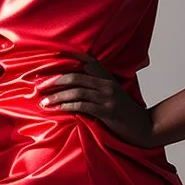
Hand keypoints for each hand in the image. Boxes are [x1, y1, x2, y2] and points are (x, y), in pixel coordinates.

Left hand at [37, 50, 152, 147]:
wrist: (145, 127)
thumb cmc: (126, 113)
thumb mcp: (114, 95)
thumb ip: (98, 88)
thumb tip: (74, 86)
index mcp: (107, 78)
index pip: (87, 60)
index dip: (69, 56)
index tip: (51, 57)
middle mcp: (107, 84)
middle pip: (76, 75)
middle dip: (55, 80)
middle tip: (39, 86)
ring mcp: (108, 97)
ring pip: (77, 91)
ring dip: (57, 96)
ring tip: (44, 102)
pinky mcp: (108, 111)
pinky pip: (83, 106)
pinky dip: (68, 106)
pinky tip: (58, 109)